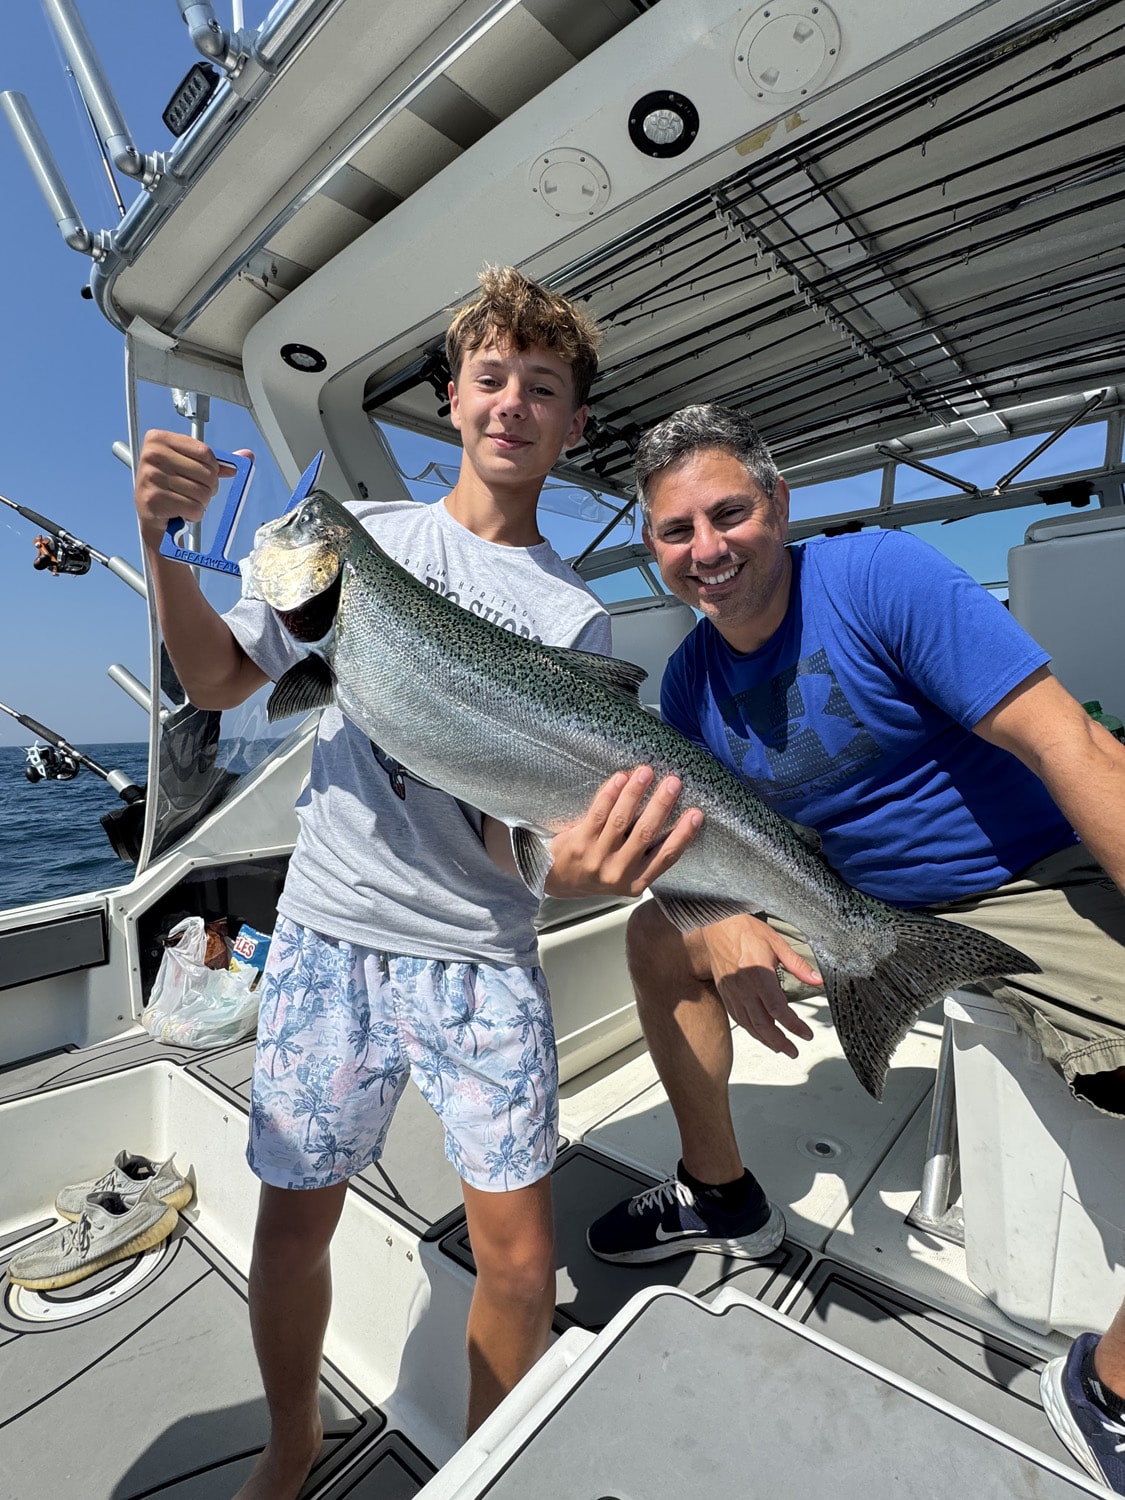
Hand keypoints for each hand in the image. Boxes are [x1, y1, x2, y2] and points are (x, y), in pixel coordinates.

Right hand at [134, 430, 249, 547]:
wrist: (151, 514)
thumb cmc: (171, 485)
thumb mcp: (190, 466)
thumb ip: (217, 461)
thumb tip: (247, 455)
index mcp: (159, 439)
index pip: (205, 452)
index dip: (213, 468)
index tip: (203, 475)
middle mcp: (152, 455)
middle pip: (206, 473)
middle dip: (209, 488)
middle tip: (194, 492)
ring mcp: (151, 477)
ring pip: (202, 492)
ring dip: (201, 502)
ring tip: (186, 501)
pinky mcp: (153, 499)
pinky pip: (193, 508)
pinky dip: (194, 514)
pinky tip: (182, 511)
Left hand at [545, 766, 702, 897]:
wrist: (557, 879)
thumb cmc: (598, 871)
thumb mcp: (626, 874)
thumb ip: (645, 855)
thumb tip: (670, 816)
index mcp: (636, 883)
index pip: (666, 857)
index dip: (683, 835)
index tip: (697, 814)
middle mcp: (617, 873)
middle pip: (645, 834)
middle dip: (661, 805)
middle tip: (674, 782)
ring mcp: (596, 859)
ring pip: (621, 821)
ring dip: (636, 793)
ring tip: (646, 772)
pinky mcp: (578, 844)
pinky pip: (598, 814)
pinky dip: (610, 794)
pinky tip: (620, 778)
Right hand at [699, 913, 820, 1057]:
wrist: (717, 925)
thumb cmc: (745, 930)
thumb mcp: (777, 943)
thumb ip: (797, 964)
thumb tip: (817, 980)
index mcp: (759, 975)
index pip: (779, 1009)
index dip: (794, 1026)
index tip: (806, 1034)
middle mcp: (744, 988)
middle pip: (763, 1024)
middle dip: (780, 1042)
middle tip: (794, 1051)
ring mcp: (732, 992)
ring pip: (749, 1025)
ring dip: (766, 1040)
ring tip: (780, 1048)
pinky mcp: (725, 993)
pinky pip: (738, 1018)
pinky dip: (750, 1030)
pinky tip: (760, 1034)